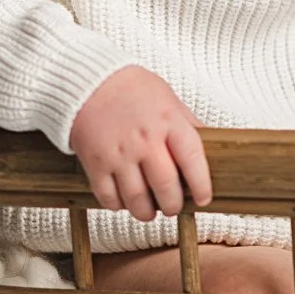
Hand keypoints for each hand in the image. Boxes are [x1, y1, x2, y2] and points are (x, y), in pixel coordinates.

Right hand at [67, 65, 211, 221]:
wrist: (86, 81)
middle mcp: (144, 140)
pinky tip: (123, 201)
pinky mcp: (95, 163)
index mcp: (167, 121)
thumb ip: (186, 123)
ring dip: (146, 212)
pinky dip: (118, 206)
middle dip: (173, 205)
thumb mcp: (167, 97)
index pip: (193, 161)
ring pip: (137, 200)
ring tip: (150, 211)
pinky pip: (108, 197)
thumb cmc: (129, 87)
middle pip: (166, 187)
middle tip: (172, 207)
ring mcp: (118, 154)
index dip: (202, 186)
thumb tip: (209, 143)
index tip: (203, 198)